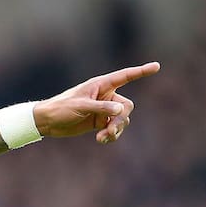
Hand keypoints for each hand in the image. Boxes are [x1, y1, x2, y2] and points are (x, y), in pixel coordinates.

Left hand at [33, 62, 159, 142]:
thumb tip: (121, 110)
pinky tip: (102, 140)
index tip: (157, 66)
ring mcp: (103, 109)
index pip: (125, 77)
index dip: (141, 72)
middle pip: (126, 106)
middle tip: (110, 129)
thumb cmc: (61, 108)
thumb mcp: (81, 106)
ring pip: (122, 119)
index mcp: (101, 85)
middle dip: (120, 119)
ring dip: (116, 129)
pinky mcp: (100, 122)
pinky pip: (114, 128)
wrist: (48, 122)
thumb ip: (101, 108)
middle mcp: (105, 96)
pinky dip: (111, 135)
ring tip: (103, 137)